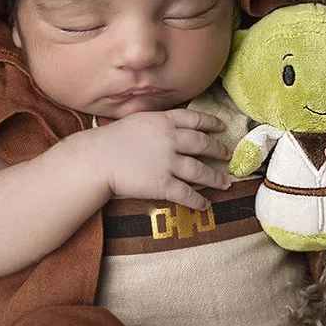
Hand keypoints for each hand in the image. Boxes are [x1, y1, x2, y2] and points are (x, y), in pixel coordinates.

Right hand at [90, 108, 232, 209]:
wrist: (97, 159)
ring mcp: (168, 162)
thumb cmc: (111, 140)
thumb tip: (172, 124)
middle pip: (202, 144)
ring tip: (225, 183)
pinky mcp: (162, 184)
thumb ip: (158, 122)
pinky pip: (186, 194)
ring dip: (215, 178)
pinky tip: (205, 205)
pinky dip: (198, 201)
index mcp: (164, 121)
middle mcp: (170, 140)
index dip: (211, 123)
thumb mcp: (137, 120)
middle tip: (228, 155)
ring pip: (200, 171)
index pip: (194, 119)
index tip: (221, 127)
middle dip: (218, 150)